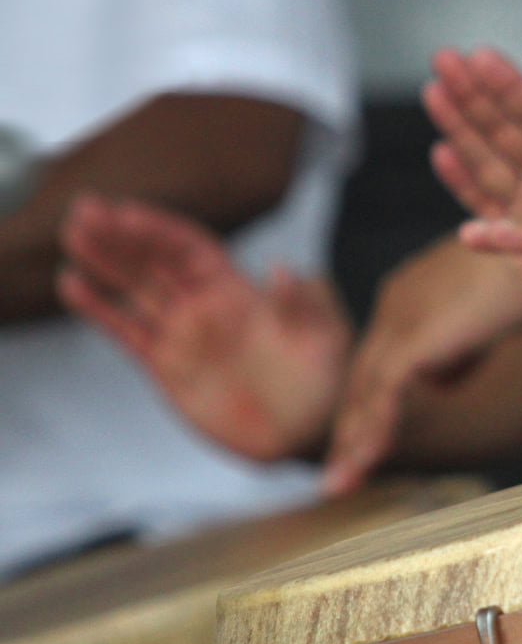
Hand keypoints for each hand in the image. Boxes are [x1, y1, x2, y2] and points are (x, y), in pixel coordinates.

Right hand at [58, 194, 350, 459]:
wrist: (309, 434)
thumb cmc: (327, 382)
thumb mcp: (327, 339)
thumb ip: (307, 304)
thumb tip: (284, 269)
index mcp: (240, 291)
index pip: (191, 249)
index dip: (159, 229)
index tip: (125, 212)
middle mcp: (207, 306)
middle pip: (156, 261)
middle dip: (122, 235)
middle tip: (84, 209)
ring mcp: (185, 335)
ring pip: (136, 289)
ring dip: (104, 261)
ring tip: (72, 232)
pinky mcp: (169, 368)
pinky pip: (128, 333)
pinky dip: (101, 310)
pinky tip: (73, 284)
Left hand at [322, 240, 521, 494]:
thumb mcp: (485, 315)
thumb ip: (458, 348)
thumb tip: (443, 382)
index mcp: (408, 294)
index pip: (380, 357)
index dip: (371, 399)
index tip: (366, 435)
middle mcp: (394, 304)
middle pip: (362, 376)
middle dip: (349, 425)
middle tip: (339, 470)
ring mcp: (399, 320)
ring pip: (365, 390)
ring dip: (352, 441)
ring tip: (340, 484)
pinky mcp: (413, 339)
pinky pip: (384, 396)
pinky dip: (373, 432)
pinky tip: (365, 465)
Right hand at [423, 47, 521, 217]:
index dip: (513, 87)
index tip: (482, 57)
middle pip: (507, 130)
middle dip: (475, 95)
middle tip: (444, 59)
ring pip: (489, 161)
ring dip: (461, 128)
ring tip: (435, 92)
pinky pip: (488, 210)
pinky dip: (464, 183)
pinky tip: (444, 154)